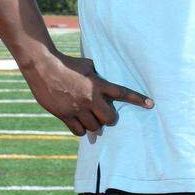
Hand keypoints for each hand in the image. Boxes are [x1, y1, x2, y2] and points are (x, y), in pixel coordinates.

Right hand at [24, 52, 152, 135]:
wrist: (43, 67)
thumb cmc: (67, 63)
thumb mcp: (87, 65)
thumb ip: (97, 75)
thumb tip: (102, 78)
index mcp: (98, 85)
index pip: (123, 93)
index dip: (137, 99)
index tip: (151, 104)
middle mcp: (90, 98)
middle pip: (109, 119)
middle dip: (109, 119)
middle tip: (105, 116)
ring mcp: (77, 108)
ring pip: (94, 127)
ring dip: (94, 124)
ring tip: (89, 117)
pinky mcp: (64, 115)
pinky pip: (79, 131)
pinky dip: (81, 129)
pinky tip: (79, 122)